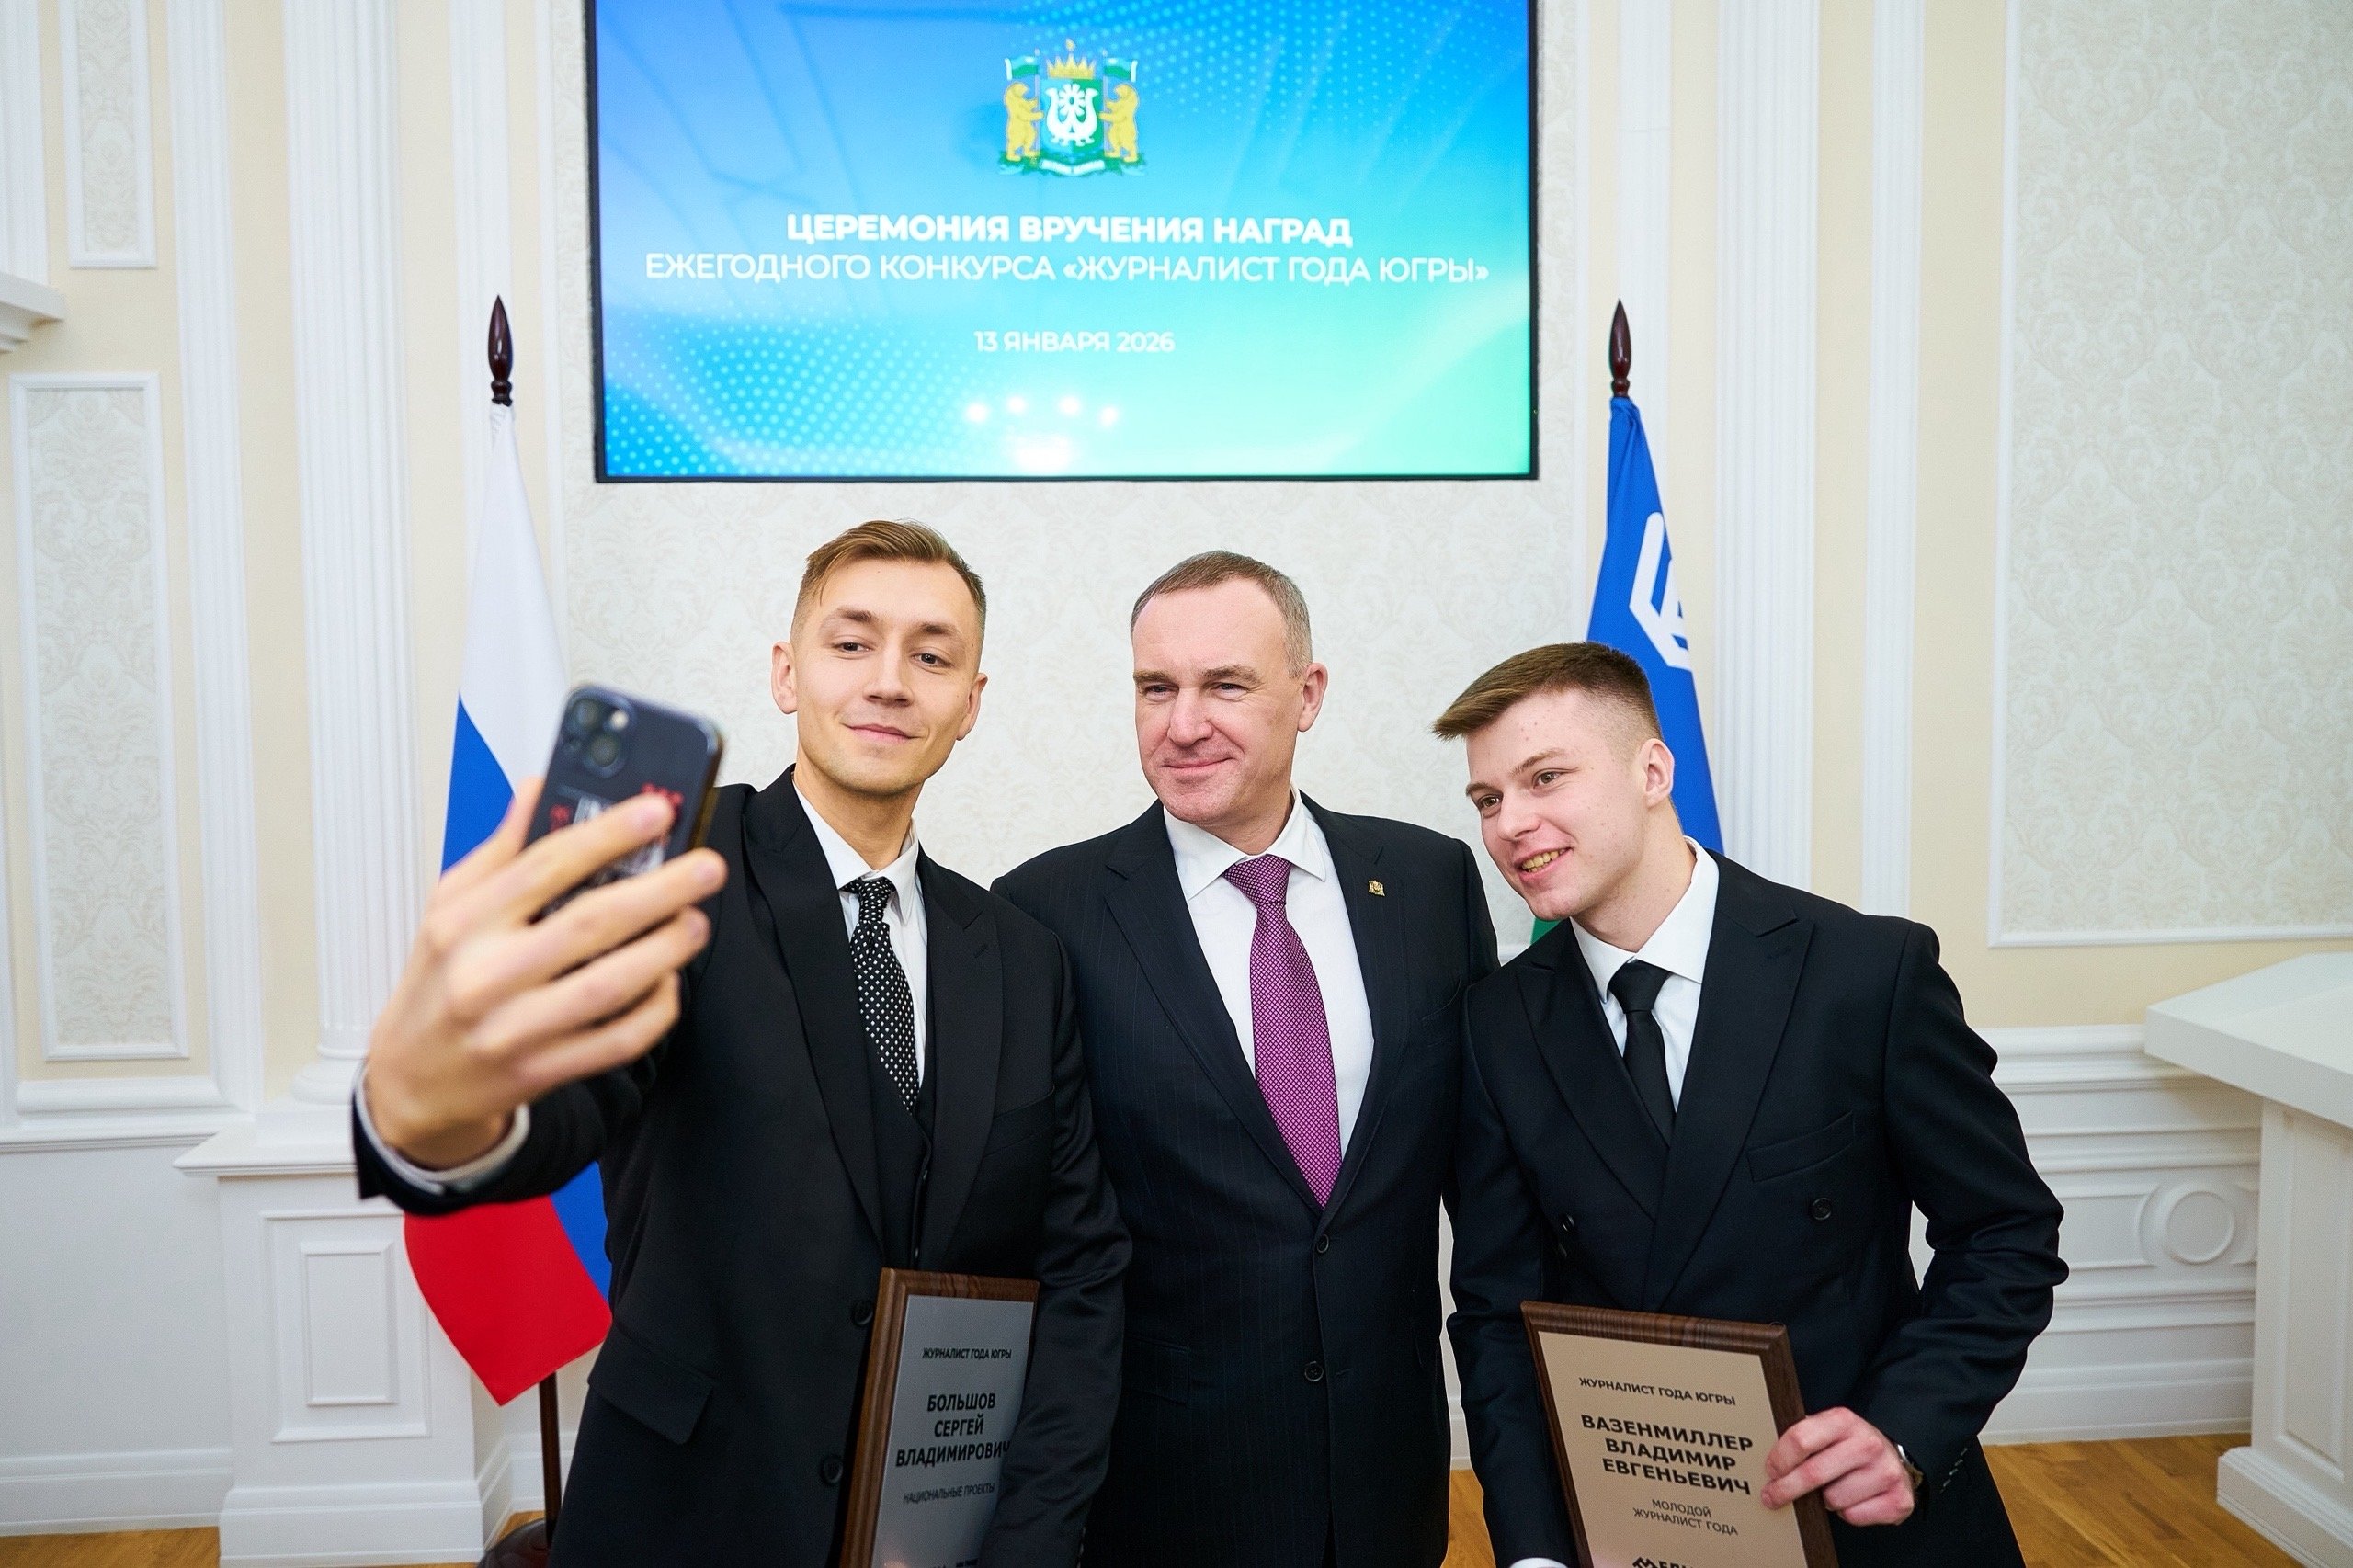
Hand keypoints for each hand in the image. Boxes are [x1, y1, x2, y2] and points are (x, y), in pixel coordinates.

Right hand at [363, 779, 726, 1169]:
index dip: (609, 834)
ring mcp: (515, 1028)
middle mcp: (486, 975)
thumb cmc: (437, 986)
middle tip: (704, 868)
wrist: (412, 1082)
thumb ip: (500, 849)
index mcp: (464, 923)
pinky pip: (617, 1040)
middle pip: (589, 923)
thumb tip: (539, 787)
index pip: (545, 865)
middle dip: (660, 890)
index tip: (657, 811)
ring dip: (666, 950)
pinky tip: (667, 981)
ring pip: (609, 985)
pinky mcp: (542, 1071)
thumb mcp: (449, 908)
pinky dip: (655, 1009)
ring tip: (694, 921)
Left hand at [1761, 1407, 1915, 1526]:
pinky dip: (1847, 1513)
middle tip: (1772, 1496)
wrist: (1894, 1458)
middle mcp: (1868, 1444)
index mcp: (1844, 1421)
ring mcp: (1886, 1472)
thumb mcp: (1826, 1430)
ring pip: (1833, 1499)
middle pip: (1813, 1474)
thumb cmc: (1849, 1446)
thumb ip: (1801, 1438)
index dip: (1780, 1459)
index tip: (1770, 1471)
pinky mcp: (1899, 1500)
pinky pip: (1854, 1516)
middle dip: (1786, 1489)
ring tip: (1831, 1489)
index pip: (1801, 1439)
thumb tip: (1766, 1461)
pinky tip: (1852, 1499)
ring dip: (1825, 1501)